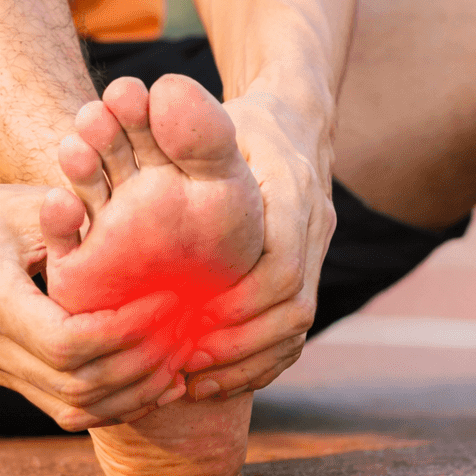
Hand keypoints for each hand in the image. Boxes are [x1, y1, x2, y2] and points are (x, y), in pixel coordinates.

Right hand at [0, 183, 189, 429]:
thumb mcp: (24, 206)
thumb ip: (76, 221)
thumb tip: (144, 221)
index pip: (66, 340)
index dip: (125, 330)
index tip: (168, 303)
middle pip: (76, 383)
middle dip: (142, 364)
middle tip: (189, 333)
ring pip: (73, 408)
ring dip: (134, 392)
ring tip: (182, 362)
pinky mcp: (8, 378)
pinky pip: (65, 408)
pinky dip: (114, 403)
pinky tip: (155, 382)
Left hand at [177, 90, 335, 398]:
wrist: (296, 120)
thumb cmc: (240, 120)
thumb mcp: (216, 118)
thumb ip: (191, 126)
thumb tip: (159, 96)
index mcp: (294, 193)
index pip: (281, 268)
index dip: (237, 306)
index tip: (190, 326)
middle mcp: (314, 226)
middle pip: (294, 309)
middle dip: (240, 345)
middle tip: (186, 365)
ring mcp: (317, 251)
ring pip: (296, 327)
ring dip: (247, 360)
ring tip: (194, 379)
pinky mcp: (308, 270)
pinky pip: (294, 331)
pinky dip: (258, 359)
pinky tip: (215, 376)